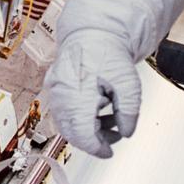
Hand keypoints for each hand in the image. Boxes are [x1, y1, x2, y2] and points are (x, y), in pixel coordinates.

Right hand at [44, 29, 141, 157]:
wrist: (93, 31)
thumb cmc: (108, 52)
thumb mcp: (129, 84)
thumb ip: (129, 112)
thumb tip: (125, 132)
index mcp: (77, 93)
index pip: (81, 133)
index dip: (96, 148)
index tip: (108, 152)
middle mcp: (61, 93)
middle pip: (71, 131)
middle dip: (92, 140)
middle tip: (111, 139)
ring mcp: (54, 89)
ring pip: (65, 122)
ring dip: (86, 128)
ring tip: (110, 121)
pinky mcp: (54, 85)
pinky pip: (61, 110)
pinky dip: (78, 117)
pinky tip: (97, 110)